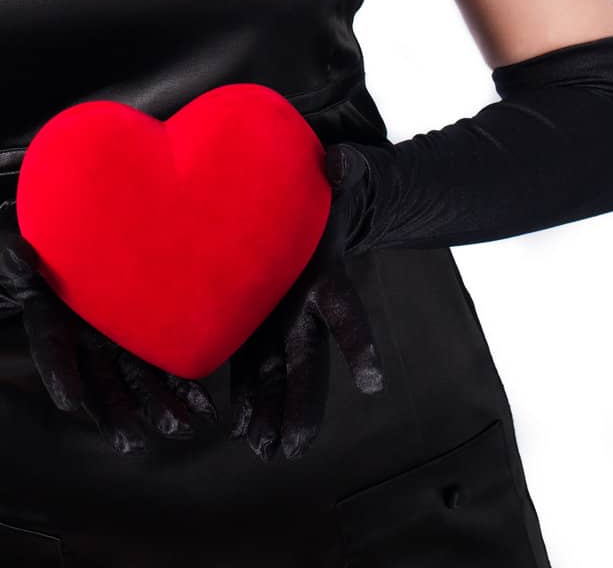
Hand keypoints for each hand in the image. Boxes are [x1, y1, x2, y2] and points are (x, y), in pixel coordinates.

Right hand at [0, 199, 219, 455]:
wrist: (59, 238)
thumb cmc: (27, 240)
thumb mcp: (8, 241)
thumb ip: (12, 252)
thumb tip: (19, 256)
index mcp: (47, 318)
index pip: (49, 349)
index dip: (58, 373)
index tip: (69, 400)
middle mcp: (82, 339)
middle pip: (97, 382)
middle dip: (117, 412)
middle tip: (136, 442)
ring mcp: (112, 340)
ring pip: (134, 381)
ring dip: (158, 408)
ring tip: (184, 429)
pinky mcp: (140, 333)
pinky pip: (161, 363)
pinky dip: (182, 385)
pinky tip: (206, 406)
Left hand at [228, 143, 384, 461]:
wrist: (324, 202)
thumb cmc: (339, 185)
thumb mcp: (349, 171)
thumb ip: (348, 169)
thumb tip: (341, 162)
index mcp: (330, 275)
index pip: (347, 314)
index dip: (359, 346)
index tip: (371, 382)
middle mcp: (309, 306)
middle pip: (310, 364)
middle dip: (301, 406)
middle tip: (292, 448)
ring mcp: (285, 316)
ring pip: (280, 374)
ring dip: (272, 412)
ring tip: (262, 450)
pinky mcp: (259, 315)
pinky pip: (254, 359)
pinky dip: (249, 393)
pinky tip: (240, 426)